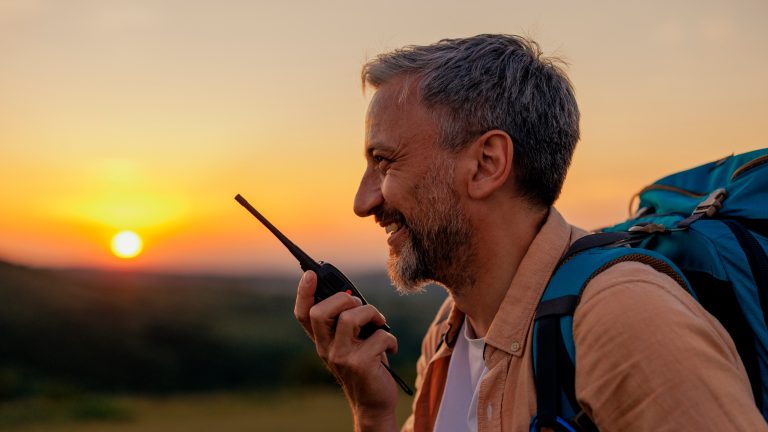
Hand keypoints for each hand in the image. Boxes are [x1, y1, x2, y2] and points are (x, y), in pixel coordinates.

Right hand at [294, 271, 398, 430]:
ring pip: (350, 318)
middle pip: (320, 312)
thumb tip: (352, 296)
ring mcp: (340, 357)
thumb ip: (348, 320)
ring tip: (379, 323)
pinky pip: (378, 336)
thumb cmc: (367, 364)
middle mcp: (325, 349)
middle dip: (343, 299)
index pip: (303, 314)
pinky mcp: (359, 364)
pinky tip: (390, 349)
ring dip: (372, 313)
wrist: (373, 402)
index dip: (303, 293)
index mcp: (322, 340)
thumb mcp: (353, 341)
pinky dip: (390, 339)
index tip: (310, 274)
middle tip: (359, 305)